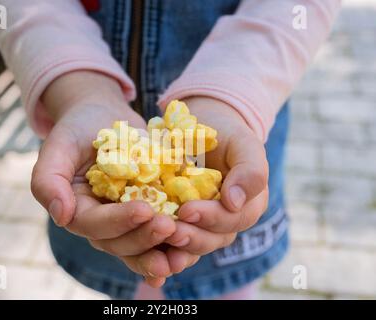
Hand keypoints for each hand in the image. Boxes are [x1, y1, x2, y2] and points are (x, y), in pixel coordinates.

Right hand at [30, 71, 195, 286]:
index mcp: (77, 210)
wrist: (104, 118)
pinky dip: (173, 246)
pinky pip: (158, 235)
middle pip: (119, 243)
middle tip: (169, 226)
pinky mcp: (148, 212)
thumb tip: (61, 215)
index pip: (94, 225)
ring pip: (141, 246)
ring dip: (161, 253)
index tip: (144, 210)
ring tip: (182, 254)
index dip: (118, 222)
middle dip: (144, 239)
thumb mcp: (59, 145)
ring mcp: (126, 220)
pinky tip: (189, 250)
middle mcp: (101, 222)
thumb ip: (48, 179)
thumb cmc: (78, 128)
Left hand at [165, 96, 268, 260]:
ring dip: (175, 245)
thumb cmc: (226, 134)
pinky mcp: (177, 222)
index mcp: (247, 207)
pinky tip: (146, 244)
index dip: (212, 218)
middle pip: (212, 239)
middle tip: (169, 231)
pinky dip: (160, 245)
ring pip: (192, 245)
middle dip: (191, 237)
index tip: (187, 209)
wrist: (202, 126)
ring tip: (155, 235)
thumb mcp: (244, 143)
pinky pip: (171, 239)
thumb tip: (235, 203)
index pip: (233, 220)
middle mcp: (226, 222)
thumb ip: (251, 171)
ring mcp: (201, 225)